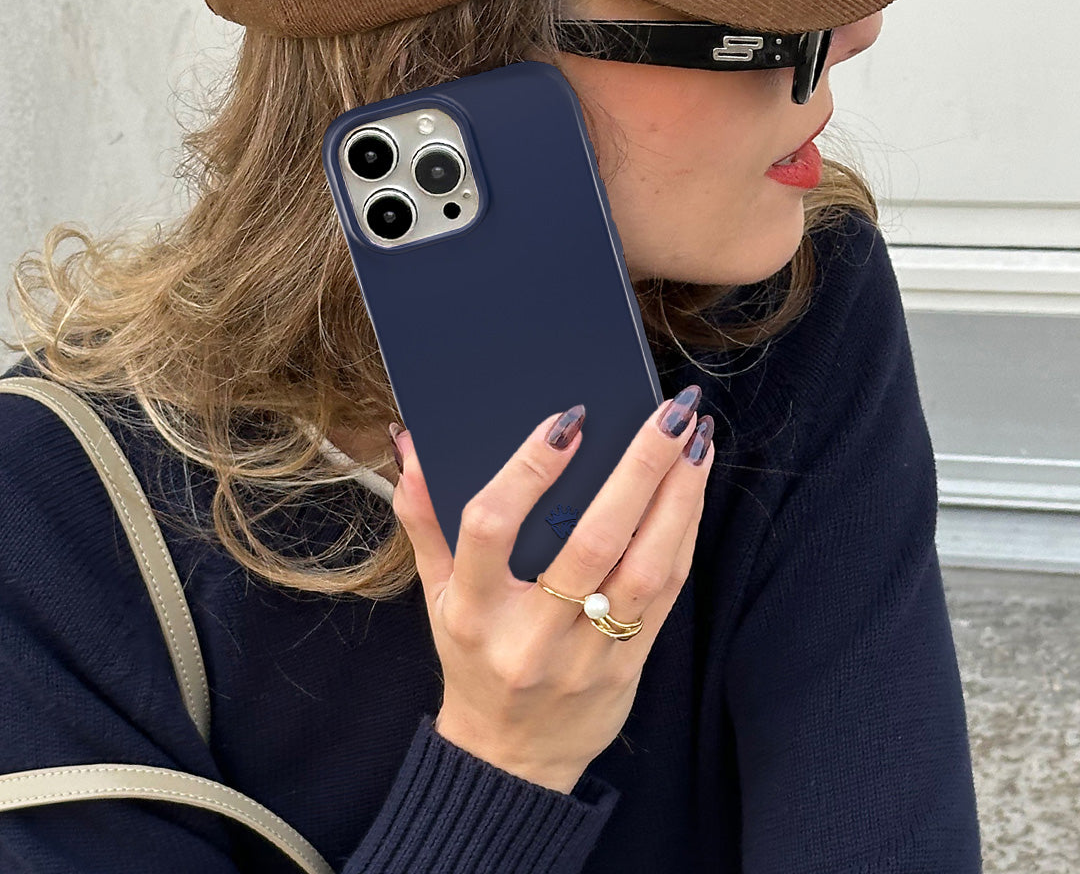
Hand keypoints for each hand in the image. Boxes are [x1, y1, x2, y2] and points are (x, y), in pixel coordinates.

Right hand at [389, 384, 714, 793]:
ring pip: (644, 567)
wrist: (513, 759)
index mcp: (473, 611)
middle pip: (591, 541)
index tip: (567, 421)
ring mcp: (586, 654)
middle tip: (668, 414)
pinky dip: (684, 535)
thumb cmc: (472, 660)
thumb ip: (425, 520)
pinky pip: (665, 593)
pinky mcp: (629, 665)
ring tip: (696, 441)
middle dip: (637, 469)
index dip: (528, 471)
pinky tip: (693, 490)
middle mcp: (531, 634)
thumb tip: (412, 445)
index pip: (490, 528)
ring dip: (678, 498)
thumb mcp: (437, 596)